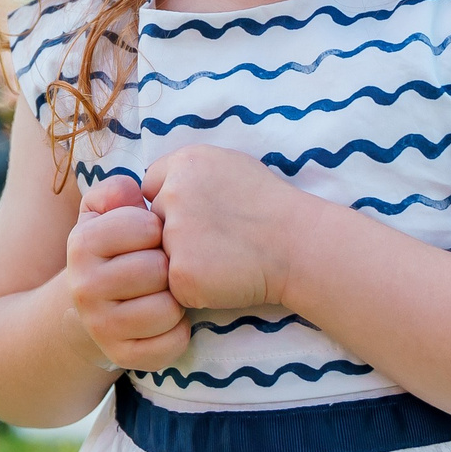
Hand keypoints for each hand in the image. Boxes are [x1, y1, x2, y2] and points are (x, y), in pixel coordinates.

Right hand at [65, 174, 187, 369]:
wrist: (90, 309)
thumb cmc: (113, 251)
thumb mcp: (105, 214)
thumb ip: (116, 191)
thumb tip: (131, 190)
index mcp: (81, 244)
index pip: (146, 227)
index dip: (159, 229)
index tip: (151, 236)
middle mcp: (84, 287)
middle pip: (158, 270)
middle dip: (170, 266)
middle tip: (162, 268)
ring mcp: (100, 326)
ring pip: (167, 309)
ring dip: (176, 300)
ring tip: (165, 293)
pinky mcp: (121, 356)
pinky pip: (171, 344)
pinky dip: (179, 332)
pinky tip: (167, 321)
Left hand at [144, 144, 302, 314]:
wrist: (300, 245)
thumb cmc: (270, 206)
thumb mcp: (230, 165)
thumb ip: (189, 172)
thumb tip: (159, 186)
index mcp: (184, 163)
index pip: (150, 188)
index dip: (171, 205)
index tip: (201, 215)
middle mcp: (173, 194)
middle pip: (151, 222)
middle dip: (175, 234)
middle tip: (216, 239)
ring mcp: (174, 235)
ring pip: (160, 255)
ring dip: (183, 261)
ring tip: (222, 258)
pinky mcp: (181, 273)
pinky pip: (174, 284)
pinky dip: (194, 287)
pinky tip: (222, 277)